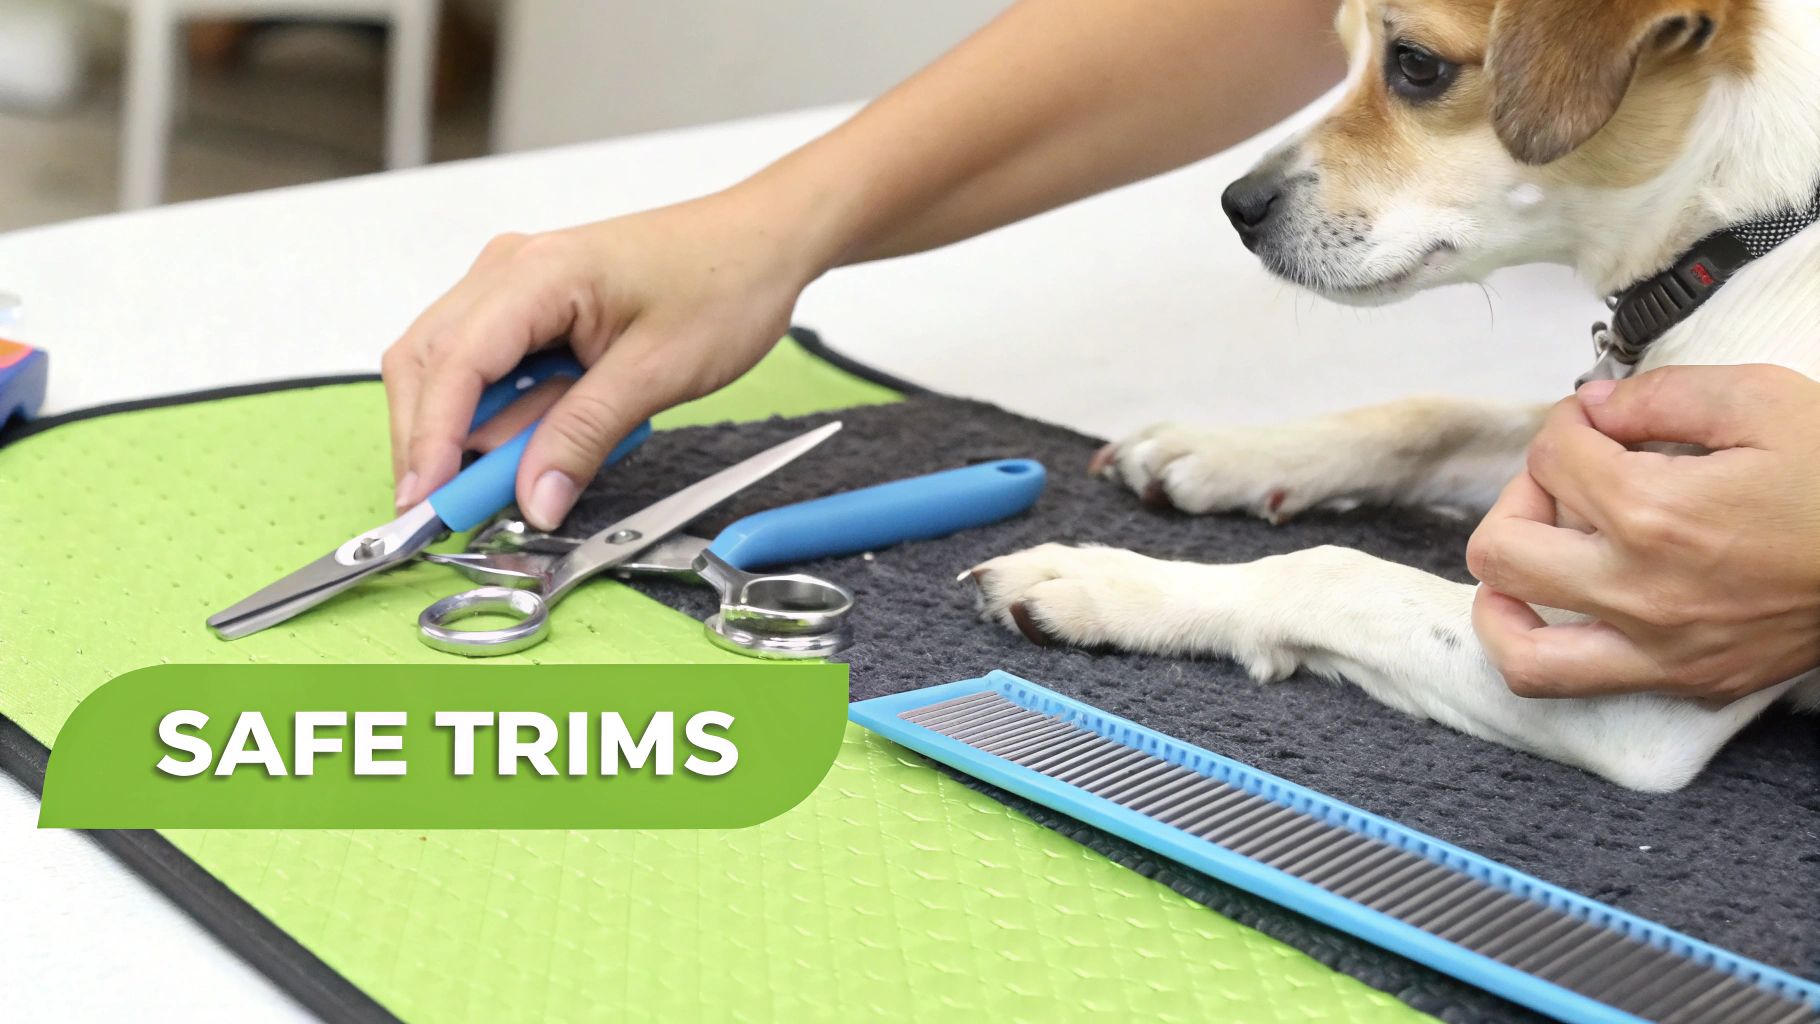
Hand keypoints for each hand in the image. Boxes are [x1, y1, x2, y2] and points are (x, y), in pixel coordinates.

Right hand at [382, 187, 829, 529]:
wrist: (763, 243)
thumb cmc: (725, 282)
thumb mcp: (658, 373)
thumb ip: (584, 437)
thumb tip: (533, 498)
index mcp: (535, 274)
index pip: (451, 365)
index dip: (430, 441)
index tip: (425, 503)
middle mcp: (509, 270)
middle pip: (427, 364)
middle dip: (433, 442)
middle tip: (458, 509)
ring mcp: (515, 284)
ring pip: (449, 368)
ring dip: (469, 431)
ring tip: (518, 474)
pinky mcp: (533, 306)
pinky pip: (489, 366)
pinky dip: (498, 413)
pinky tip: (536, 440)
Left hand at [1468, 364, 1819, 701]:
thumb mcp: (1763, 401)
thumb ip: (1661, 396)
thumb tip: (1595, 405)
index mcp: (1655, 515)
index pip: (1551, 460)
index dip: (1567, 425)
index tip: (1598, 422)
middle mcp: (1642, 591)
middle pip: (1501, 550)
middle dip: (1519, 500)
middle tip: (1563, 484)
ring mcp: (1661, 648)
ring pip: (1519, 647)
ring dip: (1502, 595)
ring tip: (1528, 557)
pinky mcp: (1685, 680)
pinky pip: (1573, 681)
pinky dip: (1542, 645)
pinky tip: (1556, 607)